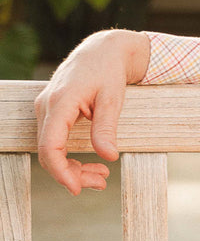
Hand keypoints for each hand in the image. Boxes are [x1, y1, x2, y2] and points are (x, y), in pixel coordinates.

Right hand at [35, 29, 150, 194]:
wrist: (102, 50)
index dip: (60, 172)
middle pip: (49, 153)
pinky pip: (55, 141)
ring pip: (51, 150)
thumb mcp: (113, 99)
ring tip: (102, 177)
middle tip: (101, 183)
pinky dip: (71, 157)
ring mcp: (46, 109)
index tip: (77, 189)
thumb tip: (108, 156)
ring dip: (73, 168)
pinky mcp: (52, 112)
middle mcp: (46, 106)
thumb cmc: (108, 71)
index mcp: (60, 102)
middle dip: (72, 174)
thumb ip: (107, 128)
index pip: (50, 146)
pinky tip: (93, 165)